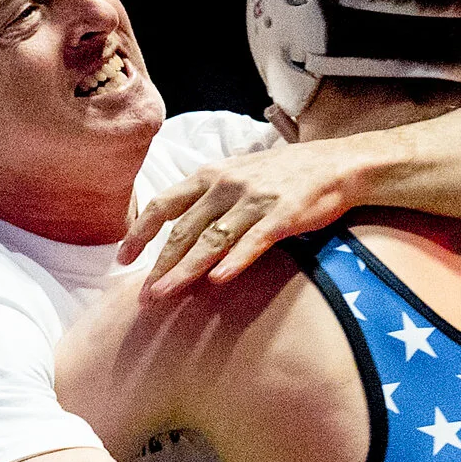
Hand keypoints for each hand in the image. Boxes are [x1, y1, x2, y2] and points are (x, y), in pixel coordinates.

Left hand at [119, 136, 358, 298]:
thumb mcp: (237, 175)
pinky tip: (218, 280)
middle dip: (159, 266)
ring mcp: (254, 200)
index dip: (140, 232)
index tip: (122, 260)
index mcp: (210, 175)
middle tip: (143, 298)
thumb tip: (178, 231)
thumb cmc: (285, 175)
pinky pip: (254, 241)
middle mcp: (226, 185)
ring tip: (164, 295)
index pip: (164, 204)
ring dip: (184, 270)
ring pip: (211, 239)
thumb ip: (208, 200)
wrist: (337, 164)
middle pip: (183, 231)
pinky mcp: (283, 214)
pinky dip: (235, 261)